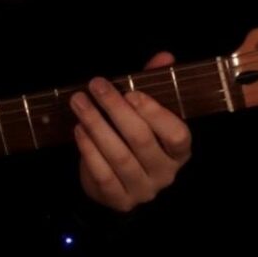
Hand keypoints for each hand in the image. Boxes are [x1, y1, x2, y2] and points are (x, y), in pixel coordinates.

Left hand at [70, 51, 190, 211]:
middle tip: (96, 85)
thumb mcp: (145, 112)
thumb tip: (164, 56)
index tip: (131, 92)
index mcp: (179, 151)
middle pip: (141, 140)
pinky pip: (102, 173)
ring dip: (96, 125)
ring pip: (119, 156)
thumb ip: (153, 85)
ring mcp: (143, 190)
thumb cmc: (134, 138)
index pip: (177, 134)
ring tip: (79, 102)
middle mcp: (166, 173)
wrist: (117, 183)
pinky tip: (78, 129)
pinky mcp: (119, 200)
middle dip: (116, 109)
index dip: (155, 113)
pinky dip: (88, 149)